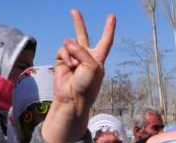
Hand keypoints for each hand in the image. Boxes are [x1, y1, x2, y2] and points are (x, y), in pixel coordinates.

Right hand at [42, 10, 115, 142]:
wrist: (72, 99)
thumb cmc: (87, 86)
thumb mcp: (91, 68)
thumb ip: (82, 51)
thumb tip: (68, 42)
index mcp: (98, 59)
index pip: (106, 41)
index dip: (109, 29)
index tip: (112, 17)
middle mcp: (86, 57)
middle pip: (83, 36)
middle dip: (78, 23)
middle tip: (74, 11)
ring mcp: (73, 58)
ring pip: (70, 43)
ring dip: (72, 53)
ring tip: (74, 67)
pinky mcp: (62, 60)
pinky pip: (62, 50)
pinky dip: (64, 57)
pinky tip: (68, 66)